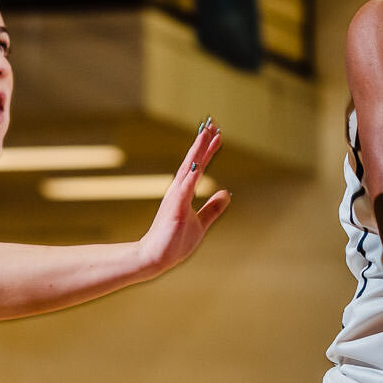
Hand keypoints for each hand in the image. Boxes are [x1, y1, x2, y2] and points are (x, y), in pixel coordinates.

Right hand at [136, 120, 231, 273]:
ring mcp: (176, 198)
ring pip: (189, 169)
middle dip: (203, 143)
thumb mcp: (201, 223)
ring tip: (206, 134)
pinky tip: (198, 164)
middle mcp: (179, 191)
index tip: (217, 134)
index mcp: (184, 192)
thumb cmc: (174, 241)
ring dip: (197, 152)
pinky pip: (185, 190)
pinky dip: (192, 176)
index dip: (208, 150)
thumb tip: (226, 193)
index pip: (198, 166)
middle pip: (193, 161)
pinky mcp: (175, 210)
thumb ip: (213, 208)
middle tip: (212, 124)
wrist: (155, 259)